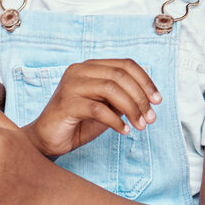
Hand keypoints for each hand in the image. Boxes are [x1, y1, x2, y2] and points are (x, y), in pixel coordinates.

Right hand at [25, 58, 161, 158]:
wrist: (47, 139)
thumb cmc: (78, 122)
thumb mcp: (106, 107)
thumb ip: (122, 98)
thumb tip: (149, 99)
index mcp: (90, 67)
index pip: (125, 64)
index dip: (145, 81)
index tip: (157, 100)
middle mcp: (79, 71)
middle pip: (120, 75)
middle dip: (141, 97)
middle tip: (151, 117)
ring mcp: (71, 85)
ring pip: (111, 89)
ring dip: (132, 109)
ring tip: (140, 125)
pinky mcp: (66, 103)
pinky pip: (98, 109)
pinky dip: (116, 121)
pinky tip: (124, 131)